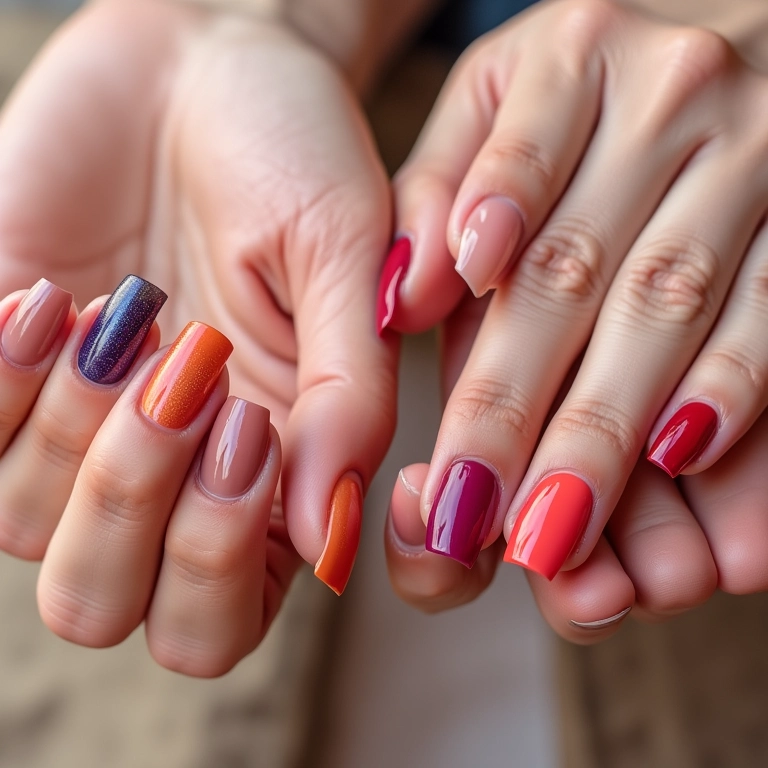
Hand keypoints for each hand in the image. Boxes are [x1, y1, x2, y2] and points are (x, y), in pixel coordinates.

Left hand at [0, 0, 396, 671]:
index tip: (247, 416)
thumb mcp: (348, 269)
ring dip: (71, 427)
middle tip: (184, 374)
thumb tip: (331, 538)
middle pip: (102, 605)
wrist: (203, 68)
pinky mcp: (3, 376)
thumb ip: (350, 405)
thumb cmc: (295, 160)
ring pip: (22, 533)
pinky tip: (48, 299)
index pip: (219, 616)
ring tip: (123, 312)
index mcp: (269, 478)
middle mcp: (171, 477)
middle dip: (132, 505)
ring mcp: (76, 436)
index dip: (219, 550)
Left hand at [378, 0, 767, 583]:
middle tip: (479, 516)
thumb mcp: (497, 92)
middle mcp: (673, 96)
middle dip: (526, 409)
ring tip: (563, 523)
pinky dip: (738, 382)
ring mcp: (760, 145)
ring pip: (674, 306)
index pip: (513, 197)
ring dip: (616, 424)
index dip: (482, 307)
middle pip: (580, 277)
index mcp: (574, 57)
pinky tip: (687, 454)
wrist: (727, 11)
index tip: (436, 394)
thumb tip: (404, 297)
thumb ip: (442, 186)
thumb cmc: (590, 82)